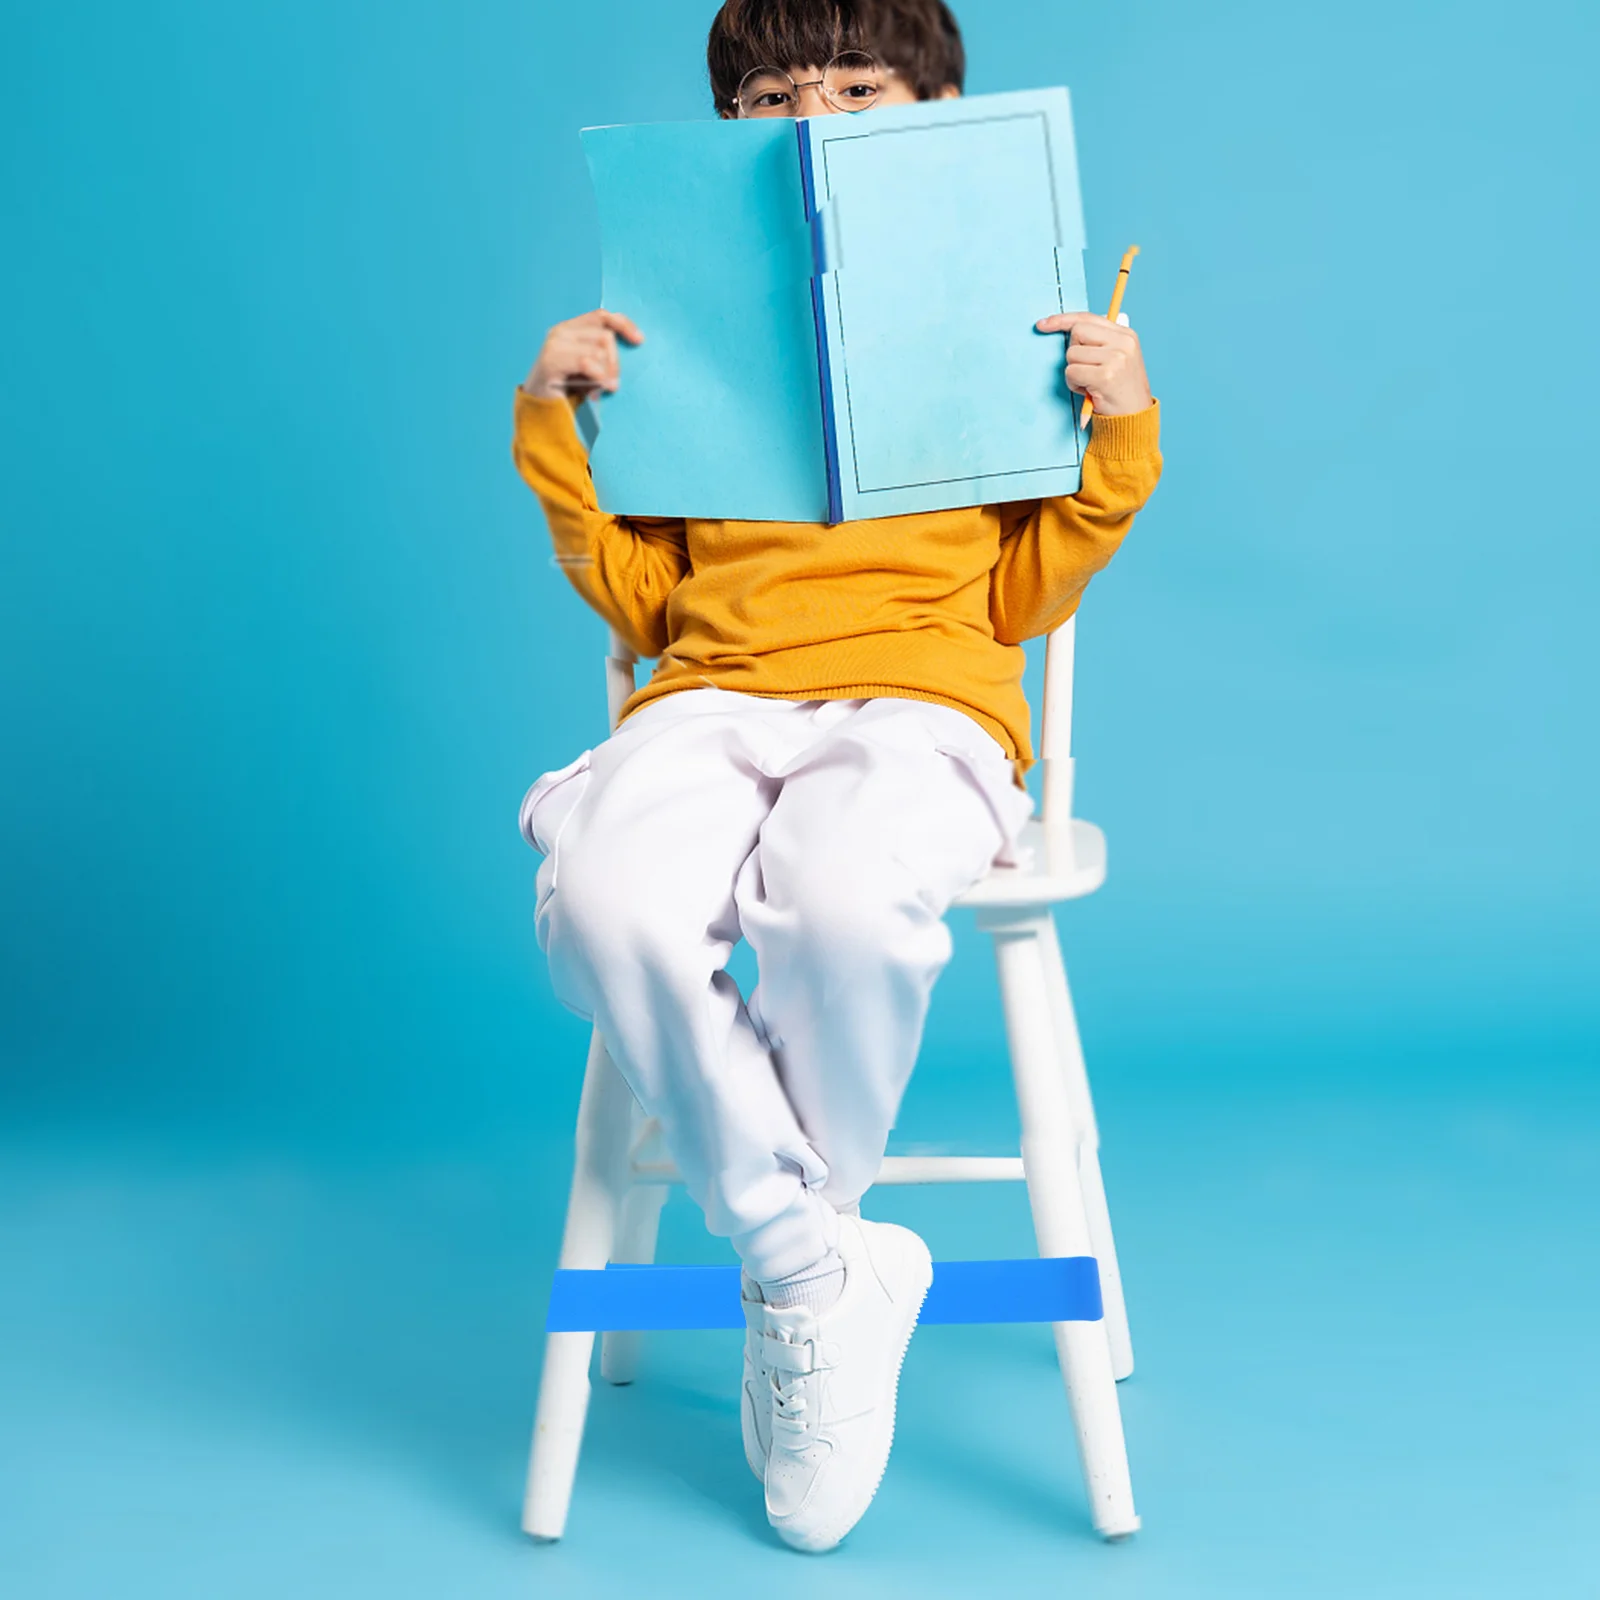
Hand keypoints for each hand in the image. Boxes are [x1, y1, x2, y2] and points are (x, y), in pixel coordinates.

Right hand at [522, 309, 643, 400]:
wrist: (541, 413)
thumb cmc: (568, 392)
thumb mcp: (592, 368)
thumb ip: (604, 352)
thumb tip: (634, 341)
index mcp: (571, 328)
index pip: (602, 316)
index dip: (624, 324)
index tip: (640, 341)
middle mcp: (561, 331)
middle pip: (605, 336)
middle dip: (615, 363)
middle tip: (612, 385)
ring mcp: (554, 343)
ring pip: (599, 350)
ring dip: (605, 375)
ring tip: (598, 391)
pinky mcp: (551, 360)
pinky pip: (586, 362)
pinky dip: (596, 378)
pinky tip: (595, 394)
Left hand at [1034, 311, 1151, 416]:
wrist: (1135, 415)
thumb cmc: (1119, 389)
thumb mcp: (1116, 358)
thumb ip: (1099, 341)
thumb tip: (1067, 327)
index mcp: (1126, 334)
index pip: (1088, 318)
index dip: (1062, 320)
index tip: (1042, 324)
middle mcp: (1123, 342)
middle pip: (1077, 332)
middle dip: (1074, 352)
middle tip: (1087, 369)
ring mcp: (1116, 358)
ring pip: (1072, 354)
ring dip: (1074, 372)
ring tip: (1089, 382)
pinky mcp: (1106, 376)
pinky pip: (1072, 372)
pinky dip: (1074, 384)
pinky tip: (1088, 390)